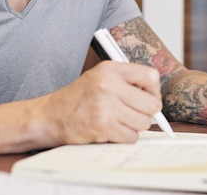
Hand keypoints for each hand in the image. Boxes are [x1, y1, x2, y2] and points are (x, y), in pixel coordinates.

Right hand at [35, 61, 162, 145]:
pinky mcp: (103, 126)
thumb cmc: (78, 97)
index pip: (151, 77)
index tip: (147, 96)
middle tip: (134, 113)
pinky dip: (125, 137)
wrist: (50, 116)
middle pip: (152, 104)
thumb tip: (155, 97)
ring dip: (134, 126)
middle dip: (146, 112)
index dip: (153, 90)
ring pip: (144, 122)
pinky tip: (112, 130)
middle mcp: (108, 84)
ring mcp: (105, 106)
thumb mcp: (100, 76)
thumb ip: (127, 81)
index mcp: (110, 69)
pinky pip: (131, 137)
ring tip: (119, 121)